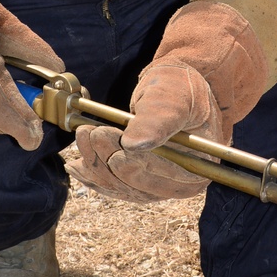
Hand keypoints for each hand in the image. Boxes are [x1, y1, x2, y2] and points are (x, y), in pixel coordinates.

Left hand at [68, 0, 266, 204]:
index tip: (109, 140)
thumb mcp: (174, 96)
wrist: (173, 90)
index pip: (162, 176)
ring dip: (96, 164)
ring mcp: (158, 187)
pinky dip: (93, 176)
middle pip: (137, 185)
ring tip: (83, 136)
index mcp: (198, 169)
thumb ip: (158, 118)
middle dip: (108, 160)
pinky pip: (112, 187)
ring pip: (120, 187)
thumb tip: (135, 144)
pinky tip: (78, 163)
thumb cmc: (180, 89)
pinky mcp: (139, 183)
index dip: (134, 162)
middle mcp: (180, 185)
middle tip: (90, 133)